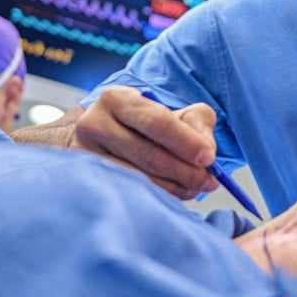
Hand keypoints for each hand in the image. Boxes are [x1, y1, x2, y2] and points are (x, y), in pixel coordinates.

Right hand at [71, 86, 219, 198]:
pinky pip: (131, 194)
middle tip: (209, 181)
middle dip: (186, 171)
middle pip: (149, 155)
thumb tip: (207, 151)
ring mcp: (87, 157)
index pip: (156, 122)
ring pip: (141, 179)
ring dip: (176, 188)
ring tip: (196, 188)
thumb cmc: (143, 126)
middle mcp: (94, 125)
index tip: (209, 158)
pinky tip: (175, 193)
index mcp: (116, 99)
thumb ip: (196, 121)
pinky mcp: (88, 182)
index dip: (186, 142)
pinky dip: (160, 196)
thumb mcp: (173, 111)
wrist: (100, 139)